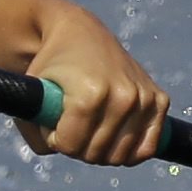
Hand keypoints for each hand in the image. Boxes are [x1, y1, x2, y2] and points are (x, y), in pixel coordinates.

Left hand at [13, 5, 168, 165]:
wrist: (80, 34)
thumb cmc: (52, 66)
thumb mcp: (32, 95)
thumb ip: (34, 132)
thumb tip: (56, 151)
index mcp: (90, 94)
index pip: (70, 146)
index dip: (56, 138)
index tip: (53, 119)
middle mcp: (124, 96)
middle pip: (96, 154)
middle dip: (78, 144)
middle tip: (71, 121)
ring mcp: (144, 98)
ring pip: (120, 156)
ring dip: (101, 148)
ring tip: (90, 125)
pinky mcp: (159, 99)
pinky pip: (147, 147)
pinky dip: (129, 150)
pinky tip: (115, 137)